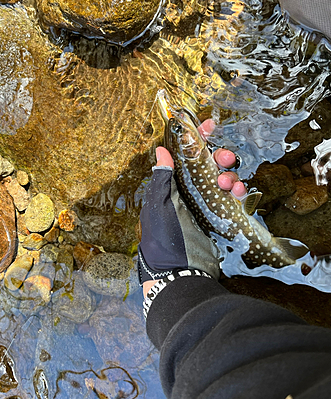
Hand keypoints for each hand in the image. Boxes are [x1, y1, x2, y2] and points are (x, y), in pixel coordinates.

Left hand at [141, 119, 246, 296]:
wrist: (181, 274)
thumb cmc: (164, 240)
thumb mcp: (159, 208)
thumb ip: (162, 179)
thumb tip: (161, 149)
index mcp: (170, 187)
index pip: (183, 157)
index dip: (196, 140)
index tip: (208, 124)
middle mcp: (188, 193)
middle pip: (207, 166)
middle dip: (219, 158)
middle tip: (226, 159)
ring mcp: (204, 206)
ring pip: (221, 180)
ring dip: (229, 176)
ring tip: (230, 185)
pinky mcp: (219, 218)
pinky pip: (230, 198)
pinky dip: (236, 192)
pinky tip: (238, 195)